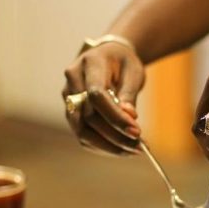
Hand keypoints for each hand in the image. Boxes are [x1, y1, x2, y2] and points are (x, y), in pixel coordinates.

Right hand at [62, 42, 144, 156]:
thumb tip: (129, 117)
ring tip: (133, 151)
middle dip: (115, 135)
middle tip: (140, 146)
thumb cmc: (123, 62)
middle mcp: (73, 80)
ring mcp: (68, 98)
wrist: (109, 57)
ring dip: (108, 146)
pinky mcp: (71, 112)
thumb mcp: (133, 72)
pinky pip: (83, 135)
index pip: (96, 95)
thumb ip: (129, 94)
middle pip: (88, 116)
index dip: (115, 117)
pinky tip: (122, 149)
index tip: (136, 132)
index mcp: (90, 63)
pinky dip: (103, 146)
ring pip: (82, 131)